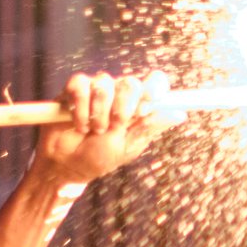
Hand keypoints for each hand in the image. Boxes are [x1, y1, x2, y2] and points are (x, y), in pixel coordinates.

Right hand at [38, 68, 182, 188]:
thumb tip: (180, 115)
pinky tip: (78, 123)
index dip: (154, 88)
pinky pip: (80, 85)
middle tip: (115, 126)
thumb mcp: (127, 146)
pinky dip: (80, 107)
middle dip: (124, 107)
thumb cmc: (99, 158)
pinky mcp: (74, 89)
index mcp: (137, 105)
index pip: (155, 82)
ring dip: (99, 112)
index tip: (148, 104)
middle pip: (131, 82)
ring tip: (93, 131)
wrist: (67, 165)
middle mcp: (119, 93)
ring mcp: (97, 89)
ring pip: (105, 83)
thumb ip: (149, 127)